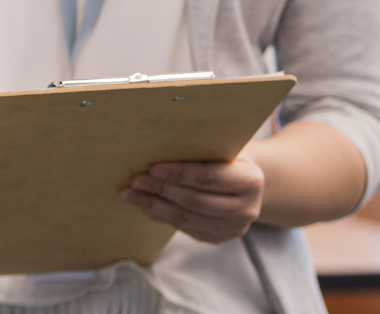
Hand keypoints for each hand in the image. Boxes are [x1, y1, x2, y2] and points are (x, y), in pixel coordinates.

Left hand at [120, 158, 263, 243]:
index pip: (208, 178)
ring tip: (130, 193)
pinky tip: (143, 204)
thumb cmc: (226, 154)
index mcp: (250, 180)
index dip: (179, 174)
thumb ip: (198, 147)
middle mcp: (246, 208)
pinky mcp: (218, 237)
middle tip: (135, 179)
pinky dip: (160, 216)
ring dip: (154, 205)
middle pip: (195, 201)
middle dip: (161, 190)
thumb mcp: (221, 146)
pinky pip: (184, 228)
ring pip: (186, 219)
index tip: (153, 168)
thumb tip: (157, 141)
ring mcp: (233, 228)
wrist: (245, 181)